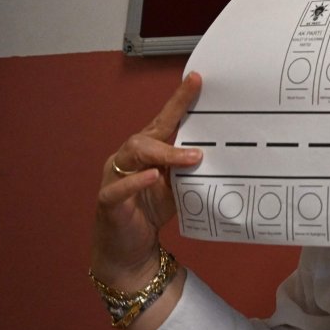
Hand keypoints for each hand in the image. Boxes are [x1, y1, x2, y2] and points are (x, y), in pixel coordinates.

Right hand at [90, 72, 203, 285]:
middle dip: (172, 116)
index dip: (179, 101)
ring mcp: (114, 177)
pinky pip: (117, 188)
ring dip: (163, 153)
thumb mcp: (178, 187)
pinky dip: (135, 181)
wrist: (129, 250)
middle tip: (199, 111)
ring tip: (190, 158)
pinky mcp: (108, 202)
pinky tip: (152, 177)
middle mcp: (129, 158)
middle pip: (149, 132)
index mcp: (149, 151)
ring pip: (133, 153)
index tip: (197, 80)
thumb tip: (221, 154)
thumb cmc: (151, 211)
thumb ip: (191, 170)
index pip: (165, 121)